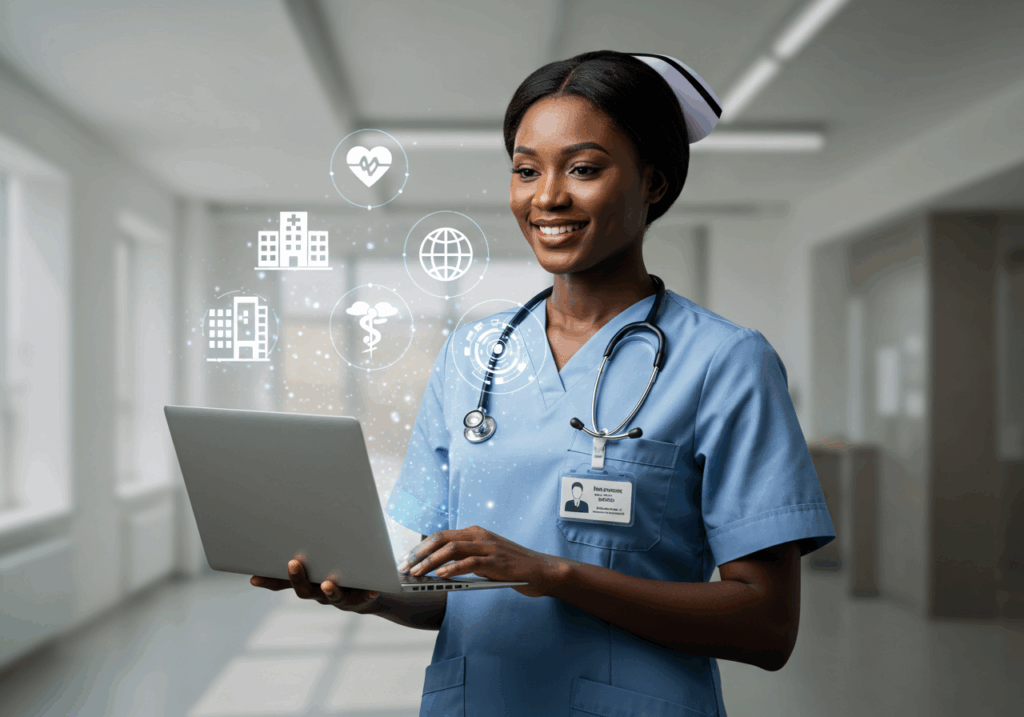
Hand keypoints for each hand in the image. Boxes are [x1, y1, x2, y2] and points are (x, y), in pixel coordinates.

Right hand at [250, 557, 380, 612]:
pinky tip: (372, 589)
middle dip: (297, 578)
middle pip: (304, 590)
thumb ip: (309, 548)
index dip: (268, 581)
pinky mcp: (358, 600)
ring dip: (330, 590)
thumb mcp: (320, 560)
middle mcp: (318, 592)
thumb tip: (295, 518)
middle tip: (293, 563)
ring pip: (331, 597)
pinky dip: (366, 594)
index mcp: (307, 581)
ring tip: (328, 583)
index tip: (253, 578)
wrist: (365, 593)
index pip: (282, 583)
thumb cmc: (338, 570)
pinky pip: (362, 599)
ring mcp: (337, 598)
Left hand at [397, 526, 569, 597]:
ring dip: (430, 562)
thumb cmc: (510, 567)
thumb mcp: (485, 558)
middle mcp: (480, 535)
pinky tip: (440, 576)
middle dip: (420, 553)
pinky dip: (452, 569)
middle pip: (442, 539)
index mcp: (475, 532)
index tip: (406, 560)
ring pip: (452, 550)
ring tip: (417, 574)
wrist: (540, 570)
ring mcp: (488, 547)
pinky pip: (469, 562)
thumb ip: (465, 559)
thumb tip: (437, 570)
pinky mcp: (496, 562)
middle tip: (405, 567)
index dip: (421, 547)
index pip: (441, 536)